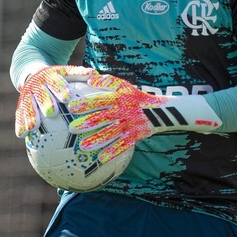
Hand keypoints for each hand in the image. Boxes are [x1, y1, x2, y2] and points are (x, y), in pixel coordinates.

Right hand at [15, 65, 96, 137]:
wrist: (31, 72)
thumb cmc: (57, 77)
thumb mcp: (66, 72)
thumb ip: (79, 74)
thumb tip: (95, 74)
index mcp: (50, 76)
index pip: (56, 81)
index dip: (61, 89)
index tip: (67, 97)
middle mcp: (37, 85)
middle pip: (41, 94)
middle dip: (45, 102)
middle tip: (51, 112)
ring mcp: (27, 94)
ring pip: (28, 105)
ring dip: (30, 116)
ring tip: (33, 127)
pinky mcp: (21, 103)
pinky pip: (19, 114)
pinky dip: (20, 124)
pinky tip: (21, 135)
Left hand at [68, 74, 221, 162]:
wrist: (164, 110)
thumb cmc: (138, 97)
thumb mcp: (125, 86)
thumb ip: (108, 82)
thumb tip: (90, 78)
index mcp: (120, 97)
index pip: (100, 99)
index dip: (86, 102)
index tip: (71, 106)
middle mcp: (124, 110)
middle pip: (104, 117)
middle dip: (88, 123)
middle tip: (72, 129)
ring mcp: (131, 123)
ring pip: (112, 133)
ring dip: (97, 140)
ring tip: (82, 147)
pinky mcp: (137, 134)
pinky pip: (124, 144)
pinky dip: (113, 151)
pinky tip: (102, 158)